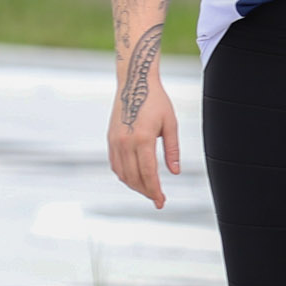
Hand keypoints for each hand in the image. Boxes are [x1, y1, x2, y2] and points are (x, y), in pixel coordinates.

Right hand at [106, 73, 180, 209]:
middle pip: (134, 177)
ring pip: (122, 173)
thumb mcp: (171, 124)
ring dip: (134, 185)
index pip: (148, 173)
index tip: (162, 202)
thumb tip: (175, 172)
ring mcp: (114, 141)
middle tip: (158, 200)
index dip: (155, 191)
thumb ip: (172, 150)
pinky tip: (135, 179)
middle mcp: (125, 142)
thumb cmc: (157, 102)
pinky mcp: (110, 139)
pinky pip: (115, 164)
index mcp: (142, 139)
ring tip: (149, 191)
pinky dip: (124, 175)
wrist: (134, 83)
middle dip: (146, 191)